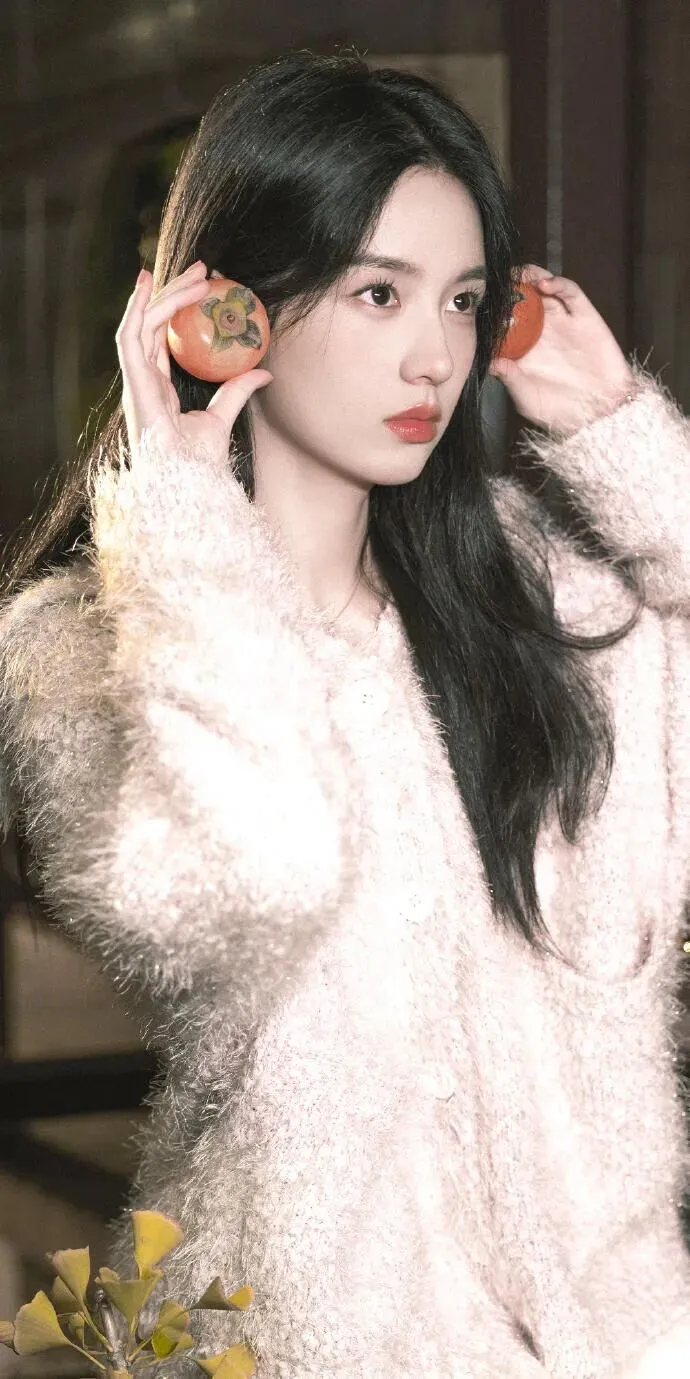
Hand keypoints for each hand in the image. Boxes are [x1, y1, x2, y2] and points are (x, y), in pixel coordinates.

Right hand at [116, 262, 272, 453]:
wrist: (186, 484)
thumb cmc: (198, 462)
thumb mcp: (222, 417)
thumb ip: (237, 392)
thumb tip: (265, 372)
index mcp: (157, 388)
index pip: (162, 338)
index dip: (177, 310)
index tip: (202, 286)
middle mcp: (143, 380)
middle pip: (153, 325)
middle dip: (174, 291)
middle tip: (203, 268)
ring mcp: (136, 381)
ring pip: (142, 323)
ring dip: (166, 293)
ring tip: (196, 272)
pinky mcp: (134, 382)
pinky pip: (131, 336)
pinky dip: (138, 308)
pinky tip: (149, 283)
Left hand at [489, 264, 634, 432]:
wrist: (602, 413)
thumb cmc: (561, 412)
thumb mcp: (528, 398)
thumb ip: (511, 379)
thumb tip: (491, 363)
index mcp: (522, 348)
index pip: (502, 321)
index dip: (491, 310)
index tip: (477, 302)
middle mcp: (540, 331)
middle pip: (521, 299)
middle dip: (508, 286)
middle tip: (495, 279)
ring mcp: (562, 321)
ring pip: (544, 288)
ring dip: (530, 276)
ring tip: (518, 275)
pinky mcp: (584, 316)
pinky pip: (570, 292)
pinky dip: (557, 283)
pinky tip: (544, 285)